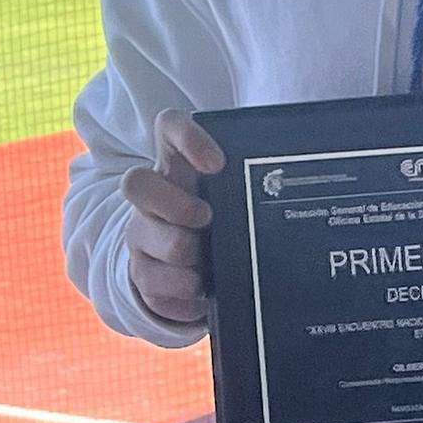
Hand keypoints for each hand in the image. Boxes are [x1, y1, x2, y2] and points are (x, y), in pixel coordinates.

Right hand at [120, 109, 225, 322]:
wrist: (186, 267)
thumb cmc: (217, 218)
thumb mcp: (227, 195)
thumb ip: (243, 182)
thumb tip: (286, 181)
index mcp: (176, 165)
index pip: (169, 128)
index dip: (187, 138)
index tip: (217, 162)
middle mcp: (152, 197)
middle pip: (137, 182)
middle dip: (173, 203)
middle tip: (207, 218)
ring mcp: (142, 234)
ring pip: (145, 237)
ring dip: (180, 253)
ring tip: (206, 266)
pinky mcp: (141, 274)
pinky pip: (152, 284)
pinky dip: (181, 294)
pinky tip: (199, 294)